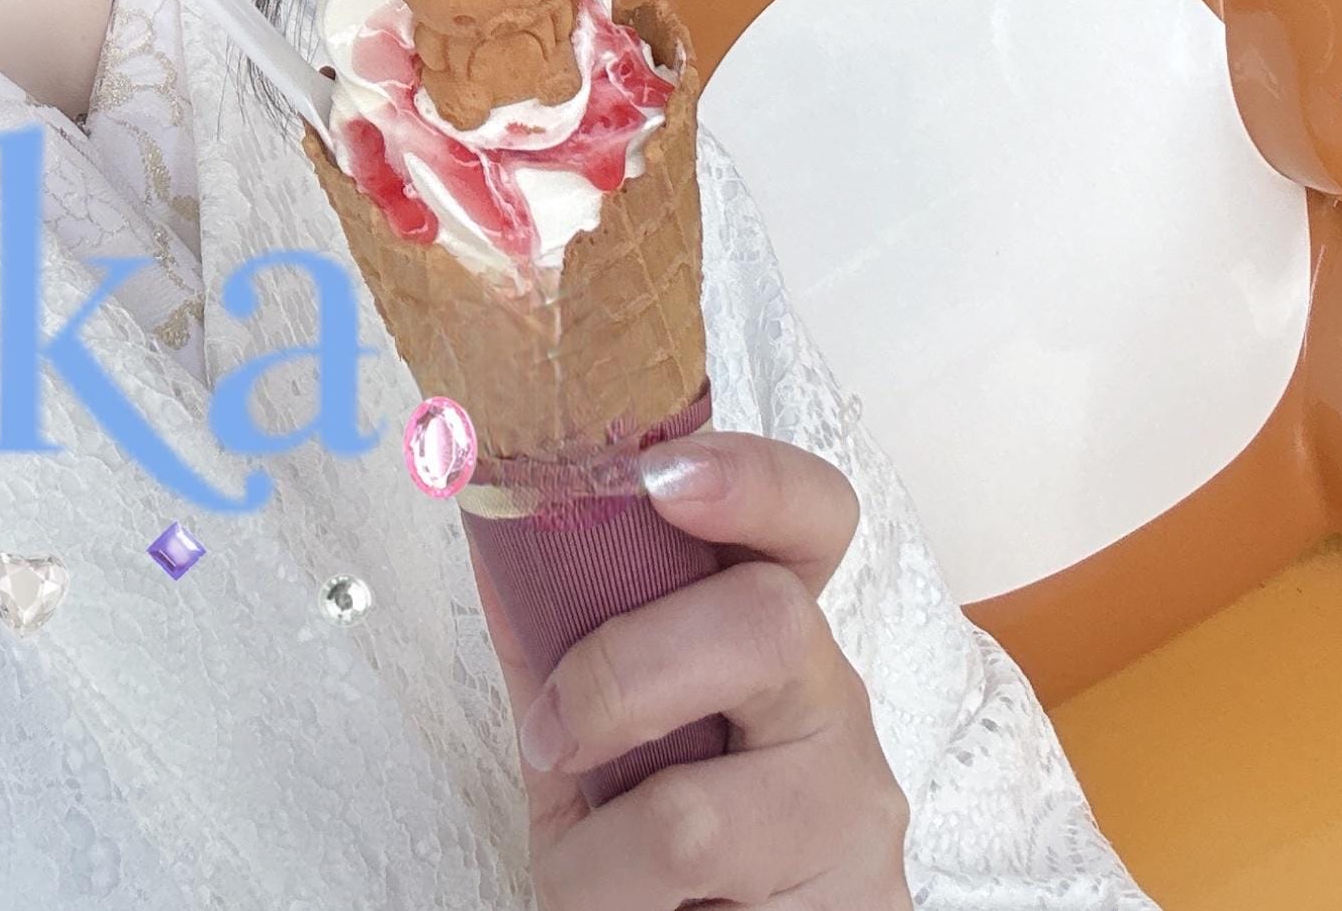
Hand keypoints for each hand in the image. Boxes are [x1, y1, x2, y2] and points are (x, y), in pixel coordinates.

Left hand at [473, 430, 912, 909]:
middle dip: (623, 673)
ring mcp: (852, 812)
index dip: (751, 477)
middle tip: (555, 733)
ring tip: (594, 876)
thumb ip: (559, 637)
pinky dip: (614, 909)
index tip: (658, 474)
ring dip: (597, 853)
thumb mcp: (600, 733)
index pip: (810, 516)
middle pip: (768, 621)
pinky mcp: (853, 909)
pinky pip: (682, 904)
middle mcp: (831, 702)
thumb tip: (488, 527)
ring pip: (697, 814)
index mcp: (775, 631)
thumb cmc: (660, 847)